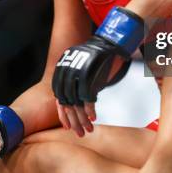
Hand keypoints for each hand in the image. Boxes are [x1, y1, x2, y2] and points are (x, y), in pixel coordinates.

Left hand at [51, 7, 142, 134]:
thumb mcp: (83, 68)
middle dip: (73, 119)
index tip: (67, 125)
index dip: (62, 112)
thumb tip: (71, 105)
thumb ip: (76, 84)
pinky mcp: (90, 71)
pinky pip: (87, 95)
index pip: (58, 94)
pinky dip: (89, 108)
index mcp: (63, 65)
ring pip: (76, 100)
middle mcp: (68, 66)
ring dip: (81, 117)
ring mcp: (78, 68)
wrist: (113, 41)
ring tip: (87, 128)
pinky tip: (93, 117)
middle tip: (78, 131)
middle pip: (66, 99)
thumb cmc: (100, 57)